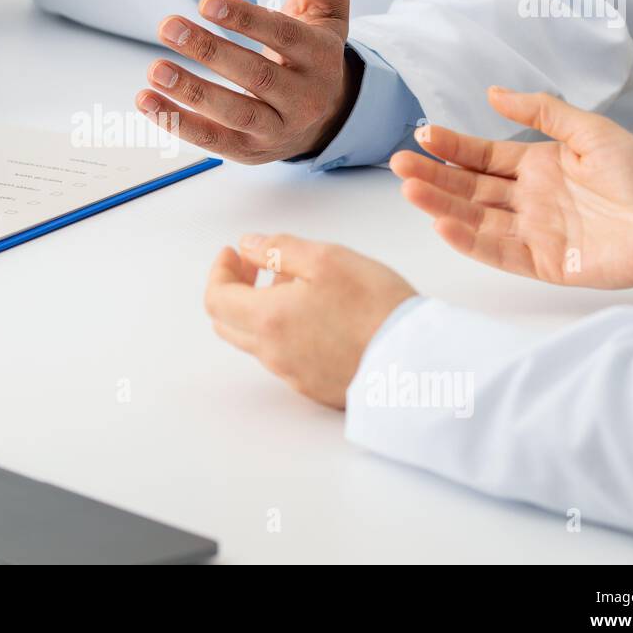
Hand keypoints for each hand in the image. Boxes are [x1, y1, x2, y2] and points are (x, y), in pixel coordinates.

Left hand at [136, 0, 359, 163]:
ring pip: (235, 112)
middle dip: (208, 51)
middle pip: (255, 75)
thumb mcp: (325, 12)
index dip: (243, 20)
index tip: (205, 3)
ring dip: (190, 92)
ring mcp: (278, 128)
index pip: (281, 36)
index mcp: (320, 56)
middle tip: (167, 26)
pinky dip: (178, 123)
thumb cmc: (315, 54)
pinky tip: (148, 102)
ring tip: (153, 69)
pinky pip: (214, 140)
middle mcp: (304, 97)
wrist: (328, 116)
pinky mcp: (251, 151)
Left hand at [204, 234, 416, 407]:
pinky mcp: (316, 387)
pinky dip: (284, 329)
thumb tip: (248, 246)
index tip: (233, 253)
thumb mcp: (326, 258)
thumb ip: (278, 249)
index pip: (215, 298)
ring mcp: (293, 375)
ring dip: (261, 308)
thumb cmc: (376, 307)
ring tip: (296, 283)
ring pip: (257, 339)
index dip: (219, 271)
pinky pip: (284, 356)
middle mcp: (273, 354)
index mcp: (267, 320)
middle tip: (255, 265)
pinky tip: (317, 313)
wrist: (417, 363)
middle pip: (228, 323)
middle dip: (234, 288)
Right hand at [391, 87, 632, 293]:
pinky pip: (497, 251)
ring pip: (475, 218)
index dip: (452, 146)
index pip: (482, 156)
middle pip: (469, 188)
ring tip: (410, 190)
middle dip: (434, 175)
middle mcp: (528, 199)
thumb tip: (493, 92)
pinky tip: (443, 224)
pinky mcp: (542, 263)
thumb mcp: (591, 130)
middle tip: (400, 163)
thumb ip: (542, 112)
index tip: (423, 135)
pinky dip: (469, 240)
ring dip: (441, 205)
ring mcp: (532, 232)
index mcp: (537, 166)